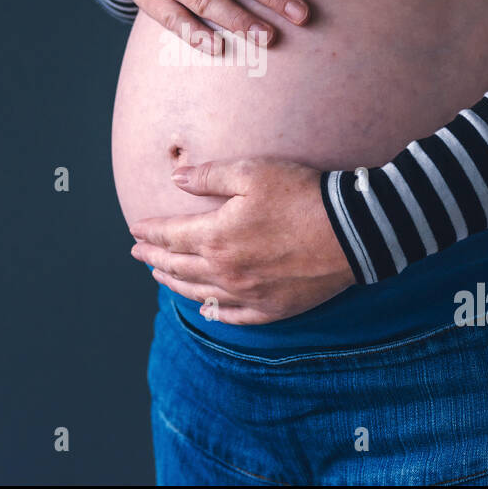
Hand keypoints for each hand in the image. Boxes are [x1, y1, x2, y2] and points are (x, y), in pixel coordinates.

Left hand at [128, 158, 356, 324]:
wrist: (352, 230)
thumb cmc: (301, 194)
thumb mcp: (252, 172)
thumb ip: (209, 176)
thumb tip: (176, 179)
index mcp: (216, 237)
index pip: (170, 236)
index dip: (149, 231)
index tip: (135, 228)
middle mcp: (225, 271)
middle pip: (178, 266)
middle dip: (154, 258)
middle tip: (138, 253)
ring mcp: (248, 294)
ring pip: (200, 294)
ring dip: (175, 284)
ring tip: (161, 276)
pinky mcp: (272, 309)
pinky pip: (233, 316)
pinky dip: (213, 312)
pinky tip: (205, 308)